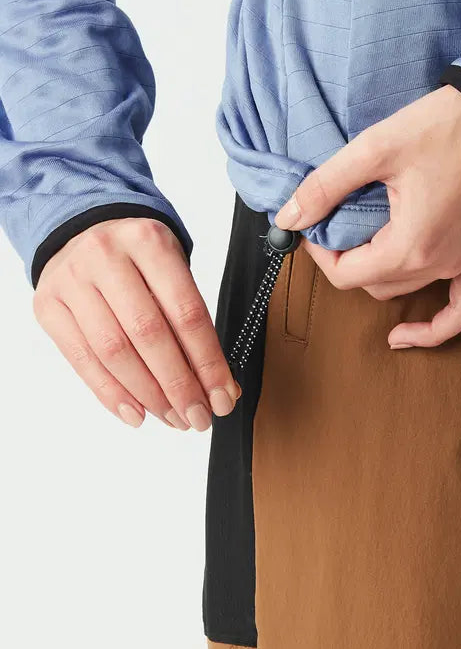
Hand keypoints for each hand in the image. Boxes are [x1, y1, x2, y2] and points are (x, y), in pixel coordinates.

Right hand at [33, 217, 239, 429]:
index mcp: (149, 242)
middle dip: (179, 385)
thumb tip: (220, 385)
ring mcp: (72, 280)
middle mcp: (106, 256)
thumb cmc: (136, 257)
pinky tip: (135, 413)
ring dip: (148, 395)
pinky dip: (111, 393)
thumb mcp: (170, 269)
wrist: (81, 230)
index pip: (186, 312)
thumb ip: (192, 321)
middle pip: (149, 334)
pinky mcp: (48, 306)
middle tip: (198, 416)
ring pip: (114, 351)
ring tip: (173, 418)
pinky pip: (82, 359)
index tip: (223, 396)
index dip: (207, 361)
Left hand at [275, 85, 460, 346]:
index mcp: (409, 246)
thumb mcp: (375, 148)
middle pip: (372, 285)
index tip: (314, 228)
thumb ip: (326, 186)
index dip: (320, 255)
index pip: (346, 275)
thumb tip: (289, 217)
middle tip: (334, 228)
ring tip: (362, 250)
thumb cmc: (445, 127)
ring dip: (378, 276)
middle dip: (346, 261)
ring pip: (405, 290)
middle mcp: (438, 266)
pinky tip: (408, 334)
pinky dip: (436, 327)